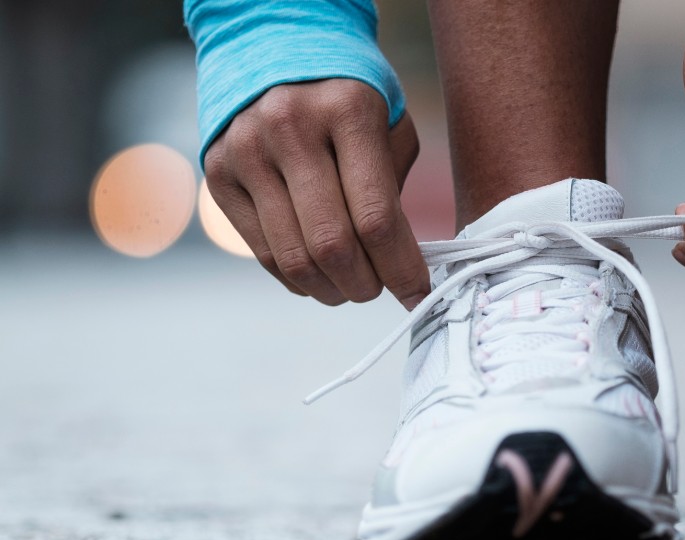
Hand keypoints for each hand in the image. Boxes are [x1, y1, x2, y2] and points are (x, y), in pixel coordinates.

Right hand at [204, 79, 429, 307]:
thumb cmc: (348, 99)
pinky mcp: (219, 175)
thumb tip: (401, 265)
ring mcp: (246, 151)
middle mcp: (289, 128)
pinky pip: (262, 251)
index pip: (375, 216)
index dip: (401, 269)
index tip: (417, 295)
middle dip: (365, 285)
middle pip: (332, 244)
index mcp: (346, 112)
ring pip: (293, 257)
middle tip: (381, 291)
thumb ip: (394, 190)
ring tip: (351, 288)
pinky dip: (296, 278)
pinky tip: (318, 276)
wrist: (274, 52)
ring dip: (331, 290)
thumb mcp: (389, 126)